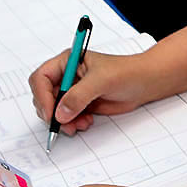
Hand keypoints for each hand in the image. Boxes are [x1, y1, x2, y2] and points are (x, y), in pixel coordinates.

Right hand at [29, 49, 159, 135]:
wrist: (144, 83)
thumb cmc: (126, 72)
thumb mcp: (101, 80)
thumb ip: (79, 96)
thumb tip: (60, 113)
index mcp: (67, 61)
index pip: (41, 78)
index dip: (42, 96)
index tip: (50, 113)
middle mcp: (66, 76)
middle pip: (43, 97)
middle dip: (52, 112)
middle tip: (63, 124)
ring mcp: (73, 91)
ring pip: (54, 110)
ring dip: (63, 121)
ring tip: (79, 125)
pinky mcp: (80, 104)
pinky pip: (66, 118)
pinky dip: (72, 124)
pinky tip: (86, 123)